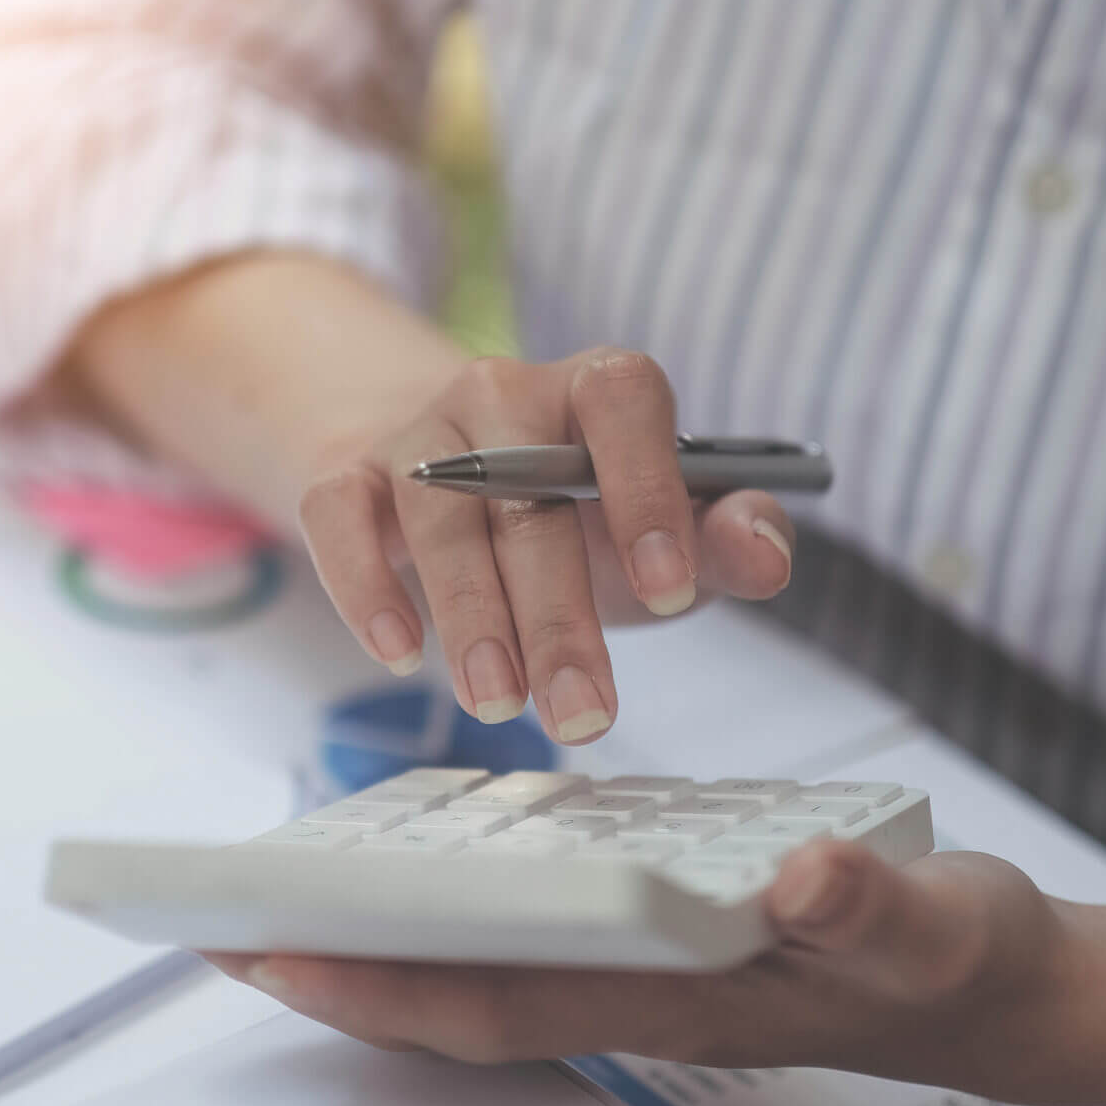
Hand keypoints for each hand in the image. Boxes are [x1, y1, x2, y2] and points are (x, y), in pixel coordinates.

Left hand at [206, 840, 1083, 1092]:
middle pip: (458, 999)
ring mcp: (647, 978)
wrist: (1006, 991)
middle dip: (339, 972)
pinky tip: (434, 869)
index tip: (274, 953)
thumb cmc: (965, 964)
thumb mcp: (936, 922)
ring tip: (295, 898)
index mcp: (680, 999)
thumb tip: (793, 884)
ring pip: (486, 972)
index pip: (497, 1003)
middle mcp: (641, 999)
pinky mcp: (664, 940)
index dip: (381, 984)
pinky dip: (466, 912)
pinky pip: (535, 935)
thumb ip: (868, 908)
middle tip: (224, 929)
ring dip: (388, 943)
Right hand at [298, 349, 798, 744]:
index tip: (672, 594)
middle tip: (583, 716)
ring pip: (437, 509)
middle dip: (558, 615)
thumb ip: (724, 542)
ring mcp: (419, 433)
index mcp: (597, 389)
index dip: (647, 490)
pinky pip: (338, 514)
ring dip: (470, 616)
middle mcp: (503, 393)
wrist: (450, 481)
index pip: (622, 402)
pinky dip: (365, 583)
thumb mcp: (662, 535)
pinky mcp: (345, 476)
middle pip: (526, 492)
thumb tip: (766, 551)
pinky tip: (400, 651)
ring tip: (499, 705)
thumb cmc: (578, 518)